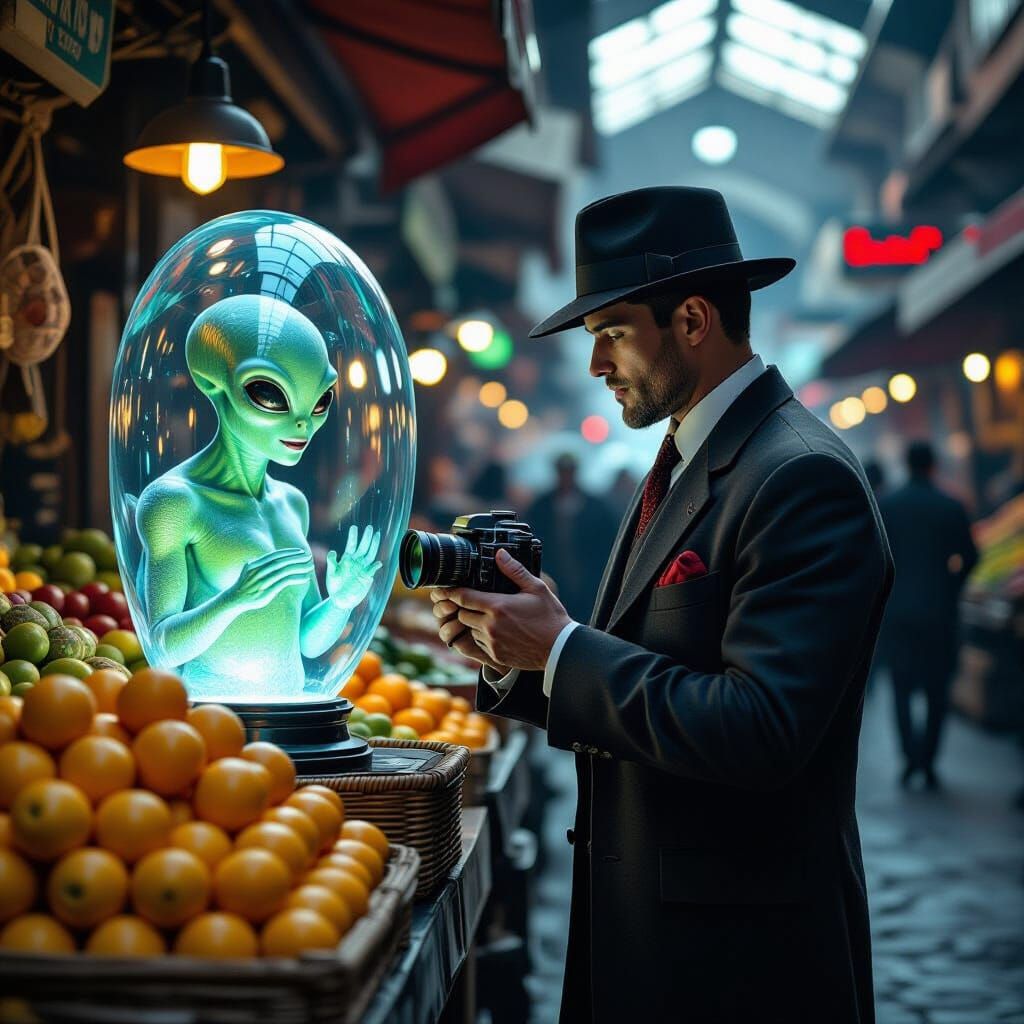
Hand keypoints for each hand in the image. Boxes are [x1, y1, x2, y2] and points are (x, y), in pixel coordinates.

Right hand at [232, 548, 313, 610]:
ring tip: (310, 566)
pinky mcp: (267, 591)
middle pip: (281, 561)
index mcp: (255, 564)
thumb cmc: (244, 585)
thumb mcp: (249, 570)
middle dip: (296, 558)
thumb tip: (270, 558)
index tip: (300, 552)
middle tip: (308, 556)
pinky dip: (296, 579)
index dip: (289, 553)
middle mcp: (258, 571)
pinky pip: (285, 583)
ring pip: (284, 571)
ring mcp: (262, 581)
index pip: (275, 556)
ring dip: (299, 568)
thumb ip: (260, 564)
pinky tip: (305, 578)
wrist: (234, 599)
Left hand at [327, 525, 382, 610]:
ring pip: (370, 554)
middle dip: (367, 537)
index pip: (351, 545)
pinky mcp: (366, 577)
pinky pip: (372, 570)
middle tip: (370, 527)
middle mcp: (356, 562)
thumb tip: (333, 552)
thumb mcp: (331, 573)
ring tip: (377, 535)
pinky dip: (375, 566)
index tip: (354, 527)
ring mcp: (362, 568)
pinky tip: (378, 563)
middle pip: (363, 547)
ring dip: (374, 545)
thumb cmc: (334, 586)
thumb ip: (331, 562)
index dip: (353, 537)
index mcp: (347, 559)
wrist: (340, 599)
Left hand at [430, 549, 572, 671]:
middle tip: (473, 600)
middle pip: (462, 614)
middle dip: (464, 607)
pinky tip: (497, 630)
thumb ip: (514, 571)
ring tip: (489, 616)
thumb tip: (499, 554)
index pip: (463, 597)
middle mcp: (490, 626)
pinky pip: (479, 643)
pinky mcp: (495, 655)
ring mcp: (492, 642)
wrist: (559, 649)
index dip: (451, 592)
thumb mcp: (536, 588)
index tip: (445, 587)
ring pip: (470, 629)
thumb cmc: (550, 617)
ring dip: (473, 622)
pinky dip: (482, 636)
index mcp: (498, 606)